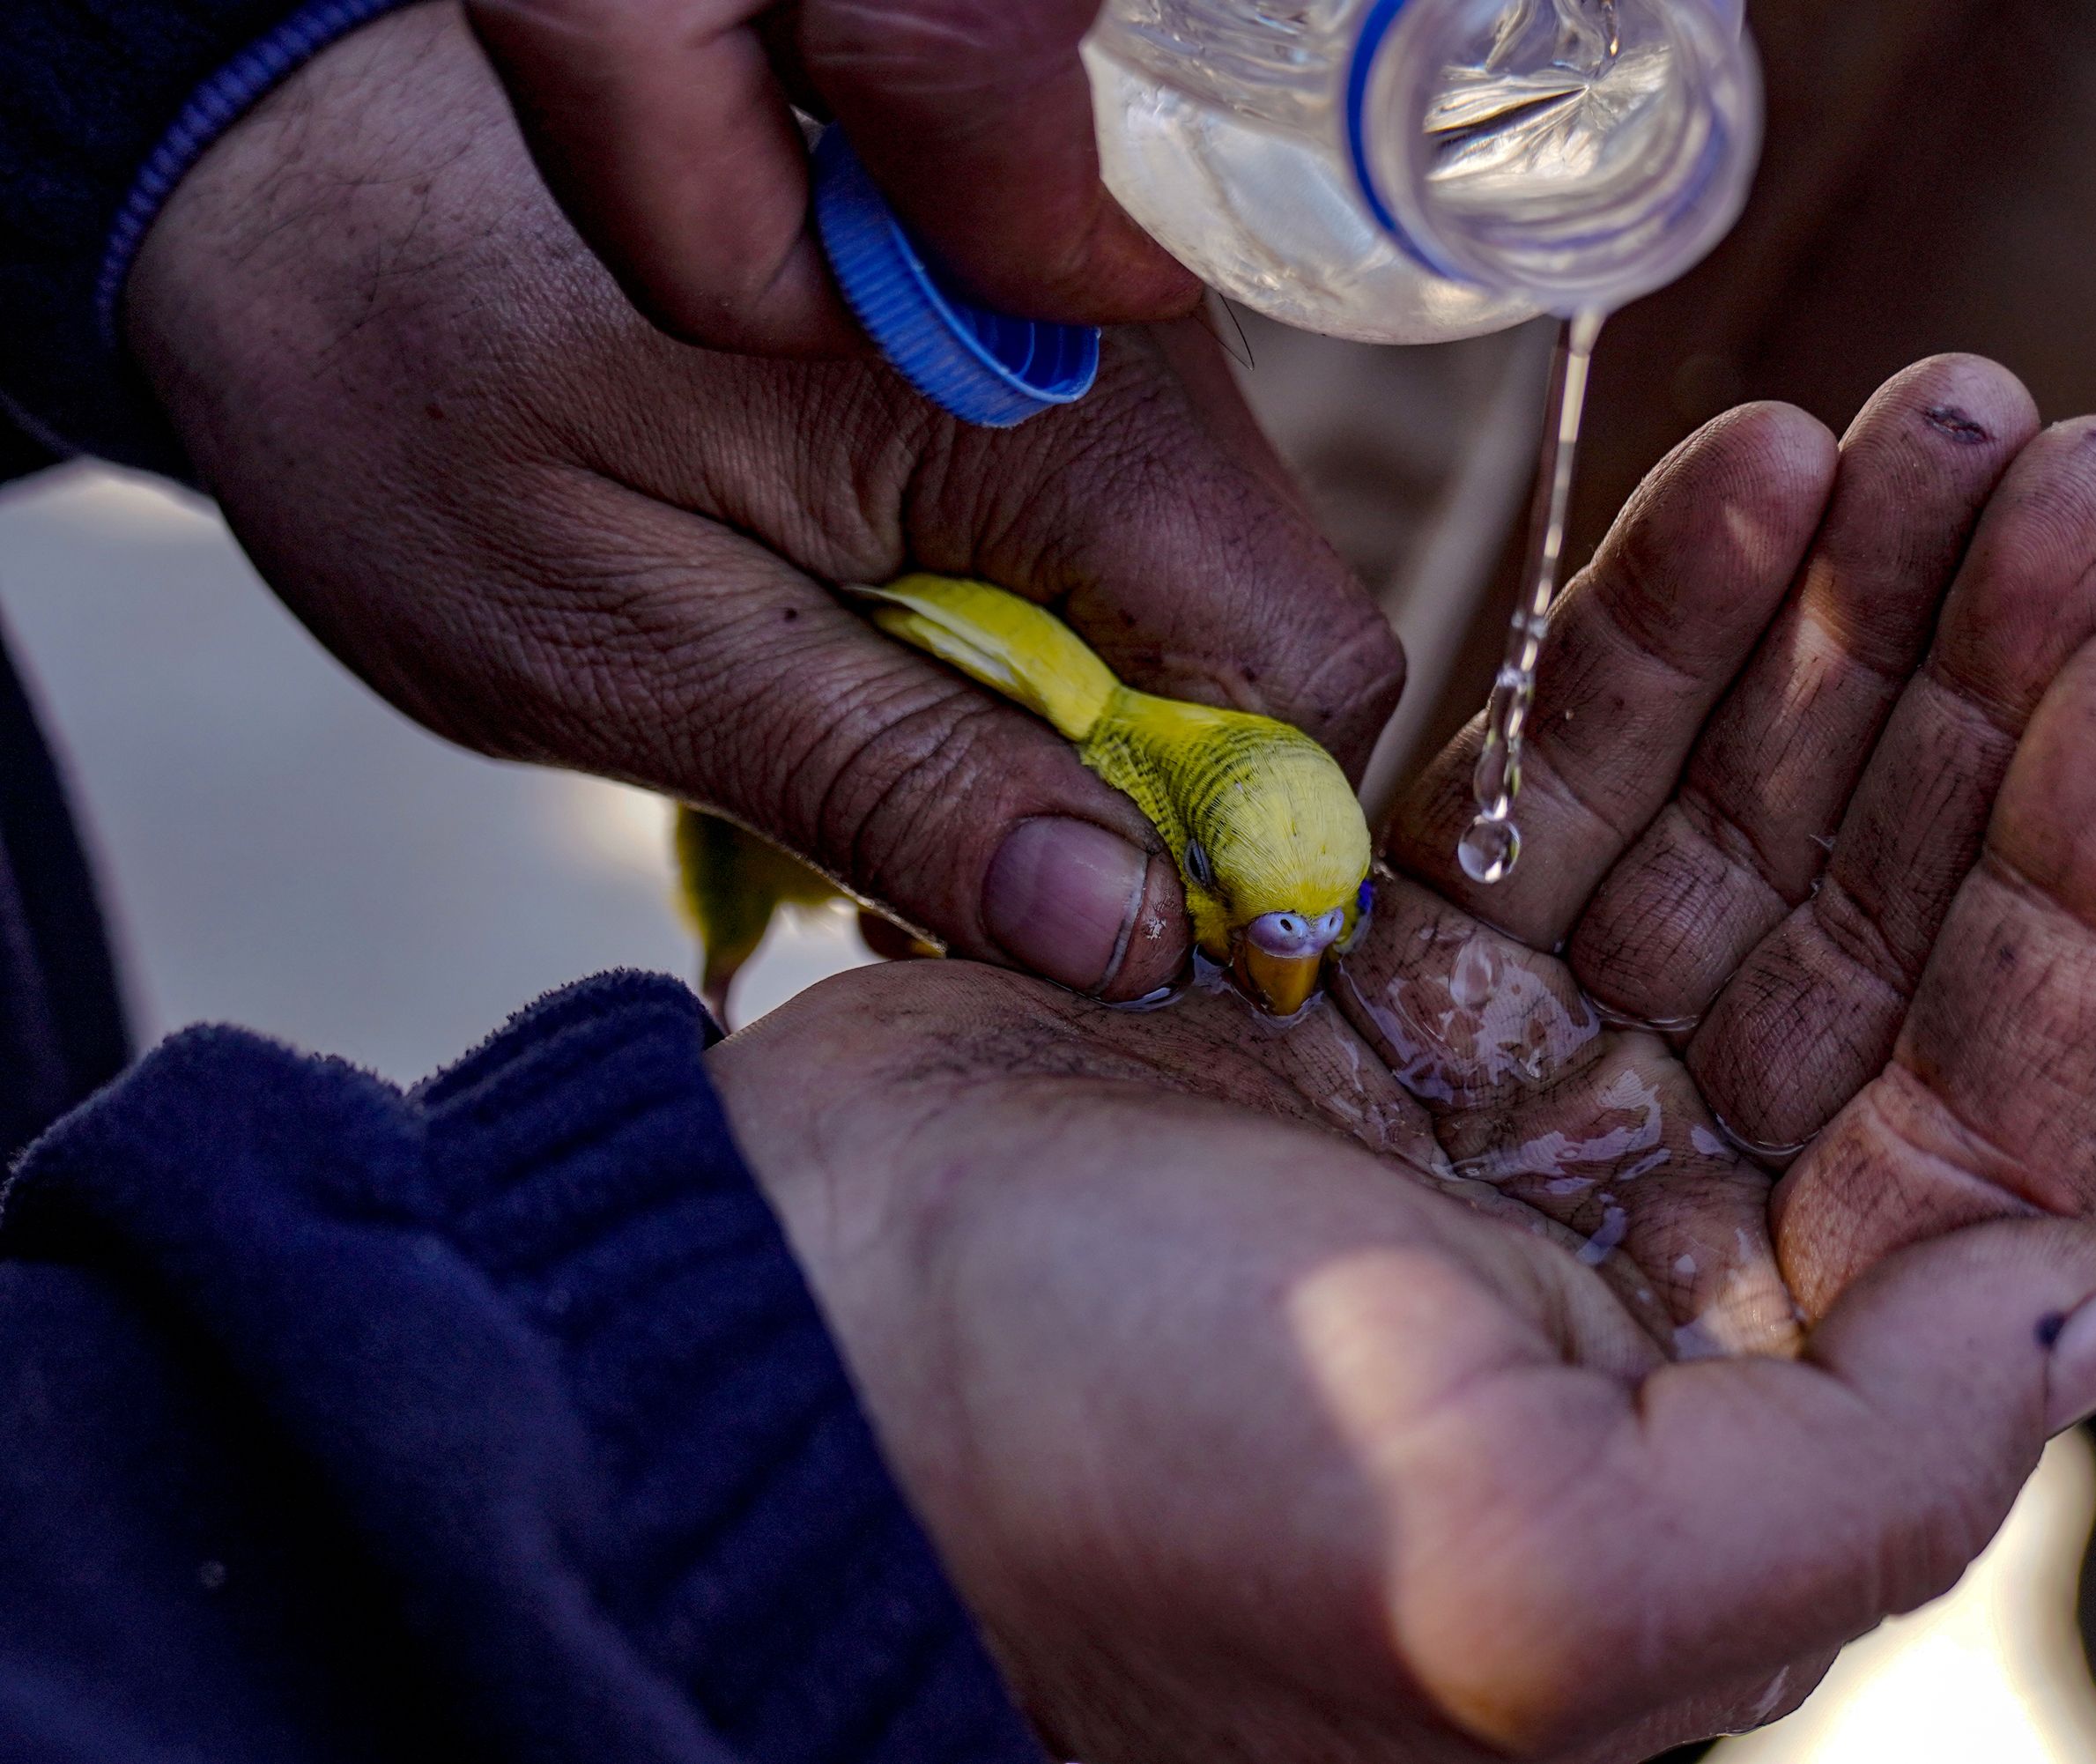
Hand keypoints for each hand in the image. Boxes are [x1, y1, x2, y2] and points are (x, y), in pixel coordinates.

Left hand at [122, 2, 1394, 1003]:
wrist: (294, 174)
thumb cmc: (410, 384)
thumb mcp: (629, 642)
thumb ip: (897, 783)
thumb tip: (1132, 934)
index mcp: (1047, 399)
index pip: (1300, 668)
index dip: (1233, 844)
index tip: (1093, 940)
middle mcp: (1107, 342)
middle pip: (1266, 646)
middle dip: (1137, 803)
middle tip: (930, 869)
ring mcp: (1073, 340)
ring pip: (1194, 609)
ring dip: (1070, 735)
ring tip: (866, 756)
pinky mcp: (1022, 360)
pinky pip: (1109, 553)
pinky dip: (1023, 651)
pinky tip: (869, 669)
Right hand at [710, 355, 2095, 1758]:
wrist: (783, 1375)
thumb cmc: (1124, 1508)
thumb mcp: (1534, 1589)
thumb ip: (1864, 1480)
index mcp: (1726, 1424)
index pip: (1984, 1131)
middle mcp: (1639, 1259)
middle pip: (1874, 947)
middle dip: (1987, 709)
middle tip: (2082, 472)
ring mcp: (1498, 1103)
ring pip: (1725, 837)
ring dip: (1836, 632)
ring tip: (1923, 431)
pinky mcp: (1361, 976)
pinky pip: (1548, 785)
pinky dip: (1643, 640)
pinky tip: (1740, 486)